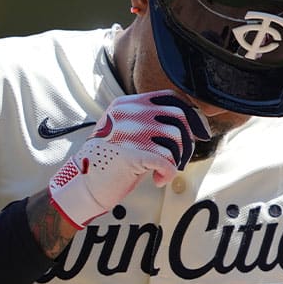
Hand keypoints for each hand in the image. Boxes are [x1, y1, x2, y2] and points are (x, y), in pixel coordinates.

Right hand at [48, 90, 209, 228]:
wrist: (83, 185)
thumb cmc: (110, 161)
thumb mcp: (126, 132)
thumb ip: (151, 122)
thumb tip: (192, 123)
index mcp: (127, 104)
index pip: (170, 98)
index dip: (191, 114)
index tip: (199, 131)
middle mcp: (128, 113)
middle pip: (178, 116)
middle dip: (188, 139)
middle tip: (182, 157)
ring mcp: (128, 132)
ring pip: (176, 138)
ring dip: (178, 158)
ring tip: (166, 169)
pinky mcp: (131, 154)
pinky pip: (167, 160)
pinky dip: (168, 173)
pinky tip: (158, 179)